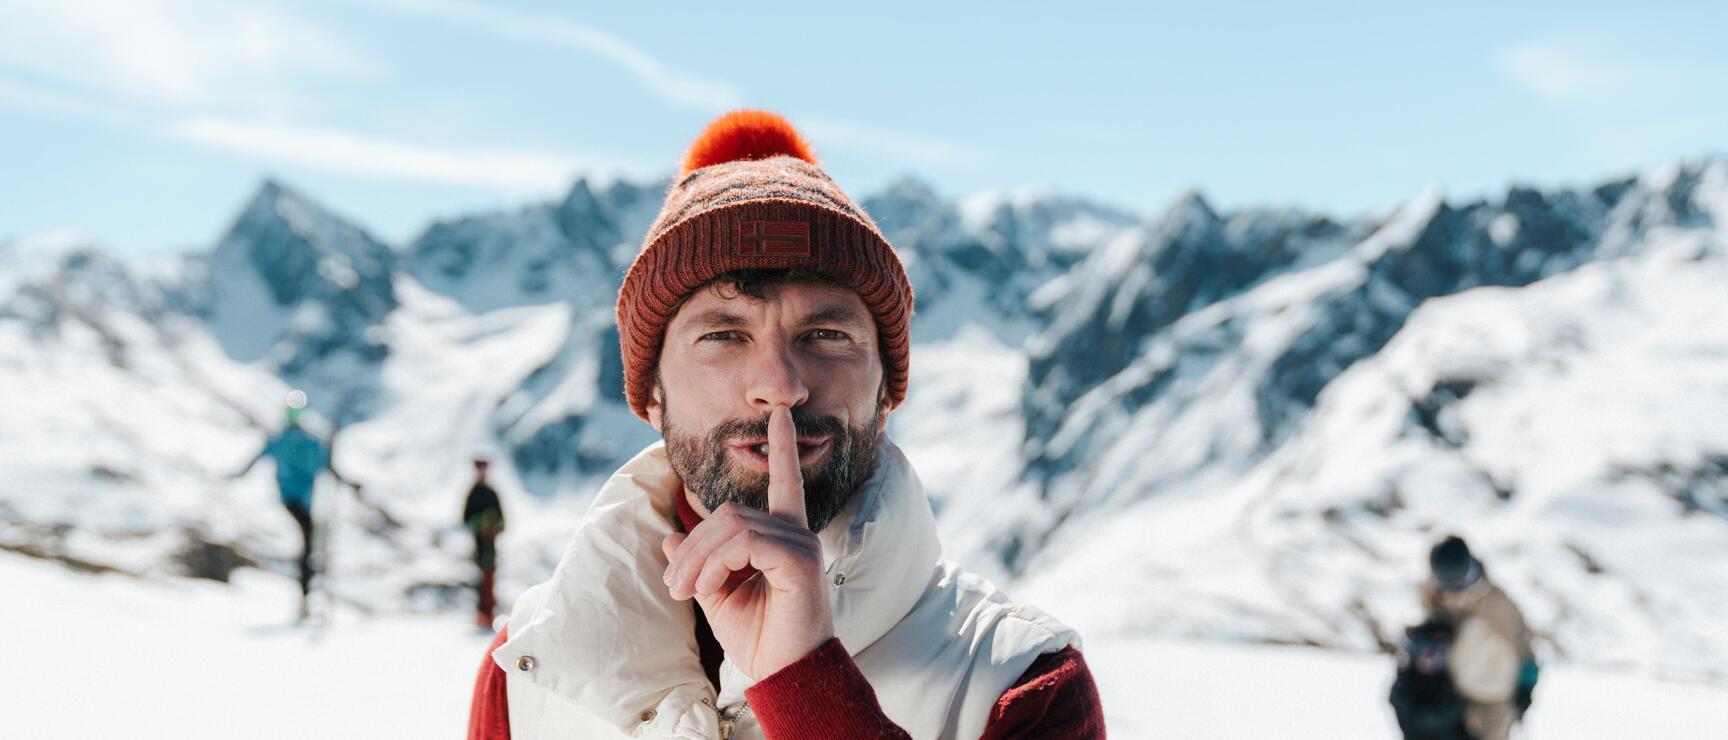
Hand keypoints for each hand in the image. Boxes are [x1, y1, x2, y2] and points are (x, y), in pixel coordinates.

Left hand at [662, 404, 833, 679]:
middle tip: (673, 586)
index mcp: (782, 536)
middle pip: (728, 512)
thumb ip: (697, 564)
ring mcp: (801, 543)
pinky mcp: (800, 559)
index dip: (783, 447)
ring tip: (686, 592)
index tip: (781, 414)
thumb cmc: (758, 638)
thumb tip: (669, 538)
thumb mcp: (716, 597)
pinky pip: (744, 542)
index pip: (784, 482)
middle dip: (691, 546)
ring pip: (731, 525)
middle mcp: (796, 533)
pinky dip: (715, 563)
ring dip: (697, 559)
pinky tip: (708, 588)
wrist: (784, 673)